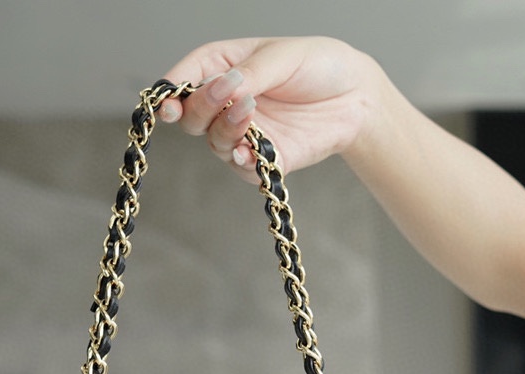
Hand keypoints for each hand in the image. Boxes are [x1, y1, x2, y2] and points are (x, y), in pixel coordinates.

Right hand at [159, 37, 385, 178]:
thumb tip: (224, 89)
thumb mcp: (284, 56)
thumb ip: (251, 73)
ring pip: (213, 141)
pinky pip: (240, 166)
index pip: (187, 77)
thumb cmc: (320, 66)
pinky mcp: (263, 159)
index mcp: (225, 67)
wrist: (356, 97)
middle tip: (228, 92)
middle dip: (200, 107)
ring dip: (225, 128)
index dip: (172, 89)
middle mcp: (227, 103)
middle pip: (191, 115)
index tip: (168, 100)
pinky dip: (240, 158)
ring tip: (251, 111)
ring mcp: (243, 134)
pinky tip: (248, 148)